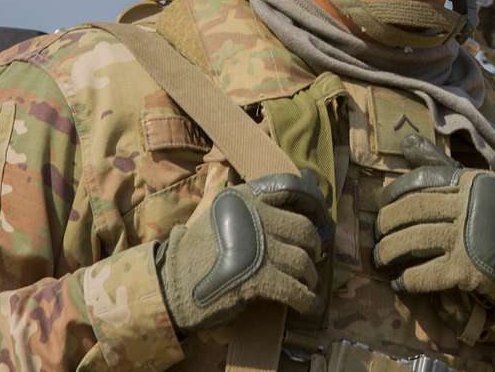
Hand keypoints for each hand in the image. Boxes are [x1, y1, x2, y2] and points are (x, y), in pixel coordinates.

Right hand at [158, 172, 331, 333]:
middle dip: (313, 246)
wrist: (172, 284)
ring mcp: (258, 247)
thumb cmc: (195, 251)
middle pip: (303, 229)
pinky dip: (306, 300)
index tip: (322, 217)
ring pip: (302, 260)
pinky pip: (295, 290)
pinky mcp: (259, 278)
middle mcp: (255, 216)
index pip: (290, 188)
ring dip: (309, 275)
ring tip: (307, 283)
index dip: (314, 203)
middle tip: (312, 257)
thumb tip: (278, 194)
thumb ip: (244, 204)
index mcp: (245, 197)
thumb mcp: (216, 212)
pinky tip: (309, 306)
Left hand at [374, 167, 494, 312]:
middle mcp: (468, 205)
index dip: (393, 194)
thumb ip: (442, 167)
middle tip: (376, 235)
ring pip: (412, 240)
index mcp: (470, 181)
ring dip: (389, 251)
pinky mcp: (467, 270)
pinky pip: (424, 274)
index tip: (382, 206)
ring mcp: (468, 238)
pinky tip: (399, 283)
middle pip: (411, 210)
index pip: (420, 181)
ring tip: (380, 259)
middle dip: (386, 224)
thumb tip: (406, 143)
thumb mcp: (479, 188)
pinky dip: (407, 280)